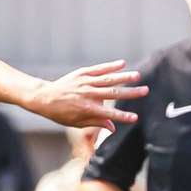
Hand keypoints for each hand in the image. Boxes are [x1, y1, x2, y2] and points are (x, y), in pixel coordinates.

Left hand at [30, 60, 147, 130]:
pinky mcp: (82, 73)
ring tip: (137, 76)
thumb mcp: (77, 123)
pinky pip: (99, 69)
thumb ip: (96, 122)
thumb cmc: (61, 114)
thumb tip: (113, 126)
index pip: (109, 114)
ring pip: (108, 79)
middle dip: (131, 93)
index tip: (135, 118)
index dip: (122, 116)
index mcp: (88, 109)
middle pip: (114, 94)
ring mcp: (86, 82)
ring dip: (124, 77)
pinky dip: (110, 66)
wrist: (45, 98)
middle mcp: (89, 95)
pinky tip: (122, 63)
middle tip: (145, 91)